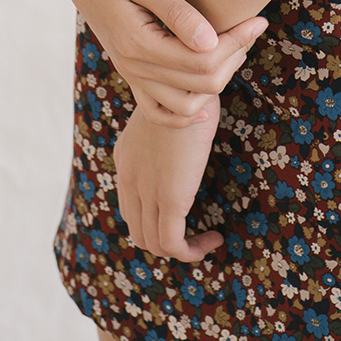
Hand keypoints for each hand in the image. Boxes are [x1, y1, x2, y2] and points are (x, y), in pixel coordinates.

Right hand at [63, 0, 266, 126]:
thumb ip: (176, 12)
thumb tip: (211, 41)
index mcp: (138, 43)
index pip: (201, 60)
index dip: (236, 42)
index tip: (258, 20)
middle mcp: (133, 67)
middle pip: (200, 84)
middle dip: (234, 57)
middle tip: (252, 27)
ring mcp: (132, 74)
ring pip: (186, 104)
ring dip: (218, 81)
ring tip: (235, 46)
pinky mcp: (132, 73)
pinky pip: (160, 110)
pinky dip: (186, 112)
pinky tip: (207, 96)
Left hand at [114, 102, 223, 260]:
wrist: (185, 89)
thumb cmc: (185, 94)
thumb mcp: (167, 114)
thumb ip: (167, 131)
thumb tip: (187, 133)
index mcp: (126, 159)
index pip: (130, 206)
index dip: (153, 219)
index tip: (183, 213)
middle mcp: (129, 179)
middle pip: (138, 230)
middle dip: (166, 240)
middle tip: (195, 233)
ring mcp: (146, 191)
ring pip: (154, 243)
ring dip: (181, 249)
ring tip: (207, 239)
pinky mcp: (170, 198)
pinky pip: (173, 242)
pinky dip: (192, 250)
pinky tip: (214, 238)